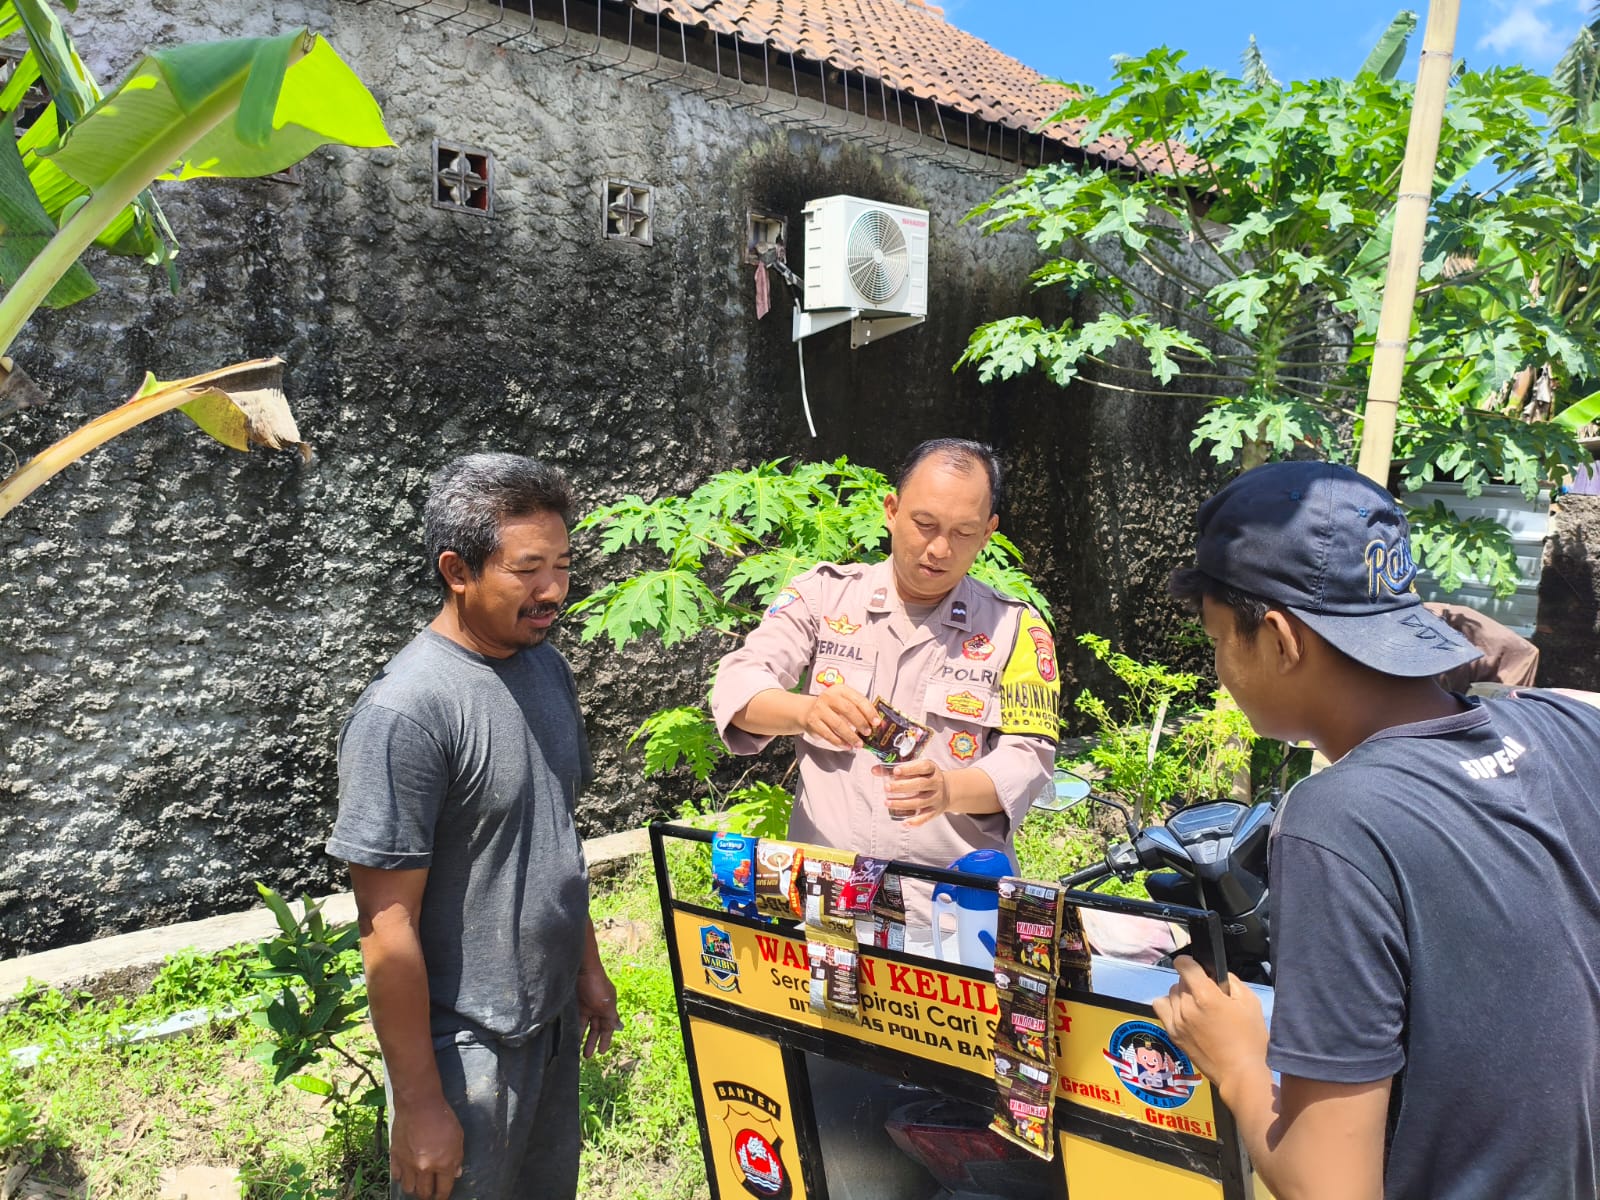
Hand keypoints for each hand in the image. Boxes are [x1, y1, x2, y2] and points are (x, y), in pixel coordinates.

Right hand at [390, 1092, 463, 1199]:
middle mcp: (425, 1168)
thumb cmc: (443, 1117)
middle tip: (429, 1193)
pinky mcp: (395, 1156)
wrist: (419, 1104)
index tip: (441, 1197)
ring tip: (417, 1184)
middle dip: (427, 1196)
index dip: (442, 1196)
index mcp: (444, 1164)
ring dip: (414, 1188)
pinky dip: (401, 1177)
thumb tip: (455, 1173)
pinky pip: (396, 1175)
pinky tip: (405, 1173)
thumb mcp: (458, 1136)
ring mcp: (408, 1163)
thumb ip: (457, 1157)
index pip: (443, 1189)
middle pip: (424, 1193)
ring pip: (409, 1188)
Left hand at [577, 965, 620, 1058]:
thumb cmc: (597, 985)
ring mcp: (586, 1006)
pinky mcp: (575, 1004)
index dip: (606, 1040)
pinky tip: (569, 1037)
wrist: (581, 968)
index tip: (602, 1052)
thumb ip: (611, 1017)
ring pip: (584, 1026)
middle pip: (595, 1029)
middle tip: (587, 1056)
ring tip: (576, 1051)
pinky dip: (573, 1028)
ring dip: (581, 1038)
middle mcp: (597, 1008)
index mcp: (608, 1008)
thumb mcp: (606, 1004)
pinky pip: (574, 1019)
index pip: (608, 1027)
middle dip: (592, 1042)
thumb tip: (618, 1028)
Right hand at [802, 684, 878, 748]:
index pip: (858, 699)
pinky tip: (847, 746)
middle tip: (868, 733)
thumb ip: (859, 709)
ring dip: (850, 736)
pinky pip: (828, 734)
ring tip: (859, 744)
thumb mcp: (844, 701)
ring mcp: (819, 709)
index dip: (869, 711)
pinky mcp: (813, 722)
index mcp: (841, 690)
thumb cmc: (831, 707)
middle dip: (860, 723)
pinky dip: (839, 742)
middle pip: (848, 710)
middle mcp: (829, 697)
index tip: (876, 722)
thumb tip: (875, 723)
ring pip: (838, 724)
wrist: (807, 710)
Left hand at [884, 758, 949, 825]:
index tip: (895, 771)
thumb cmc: (925, 777)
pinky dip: (915, 821)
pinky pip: (925, 817)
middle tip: (887, 788)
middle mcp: (936, 783)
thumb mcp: (915, 768)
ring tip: (887, 803)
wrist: (948, 790)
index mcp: (931, 769)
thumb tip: (874, 770)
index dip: (909, 769)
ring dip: (903, 804)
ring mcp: (936, 798)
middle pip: (920, 785)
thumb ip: (894, 769)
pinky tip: (904, 822)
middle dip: (902, 787)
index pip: (922, 767)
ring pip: (920, 802)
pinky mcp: (935, 811)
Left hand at [1151, 955, 1268, 1091]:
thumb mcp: (1250, 1002)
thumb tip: (1216, 974)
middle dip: (1193, 982)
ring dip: (1182, 995)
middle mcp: (1186, 1006)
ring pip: (1171, 994)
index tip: (1199, 969)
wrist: (1240, 1072)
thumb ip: (1231, 981)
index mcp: (1205, 995)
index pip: (1184, 964)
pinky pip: (1161, 1008)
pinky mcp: (1172, 1034)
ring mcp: (1176, 1021)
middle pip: (1180, 980)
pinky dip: (1170, 1007)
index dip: (1192, 962)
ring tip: (1198, 1007)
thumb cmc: (1250, 1038)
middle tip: (1209, 995)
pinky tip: (1184, 1015)